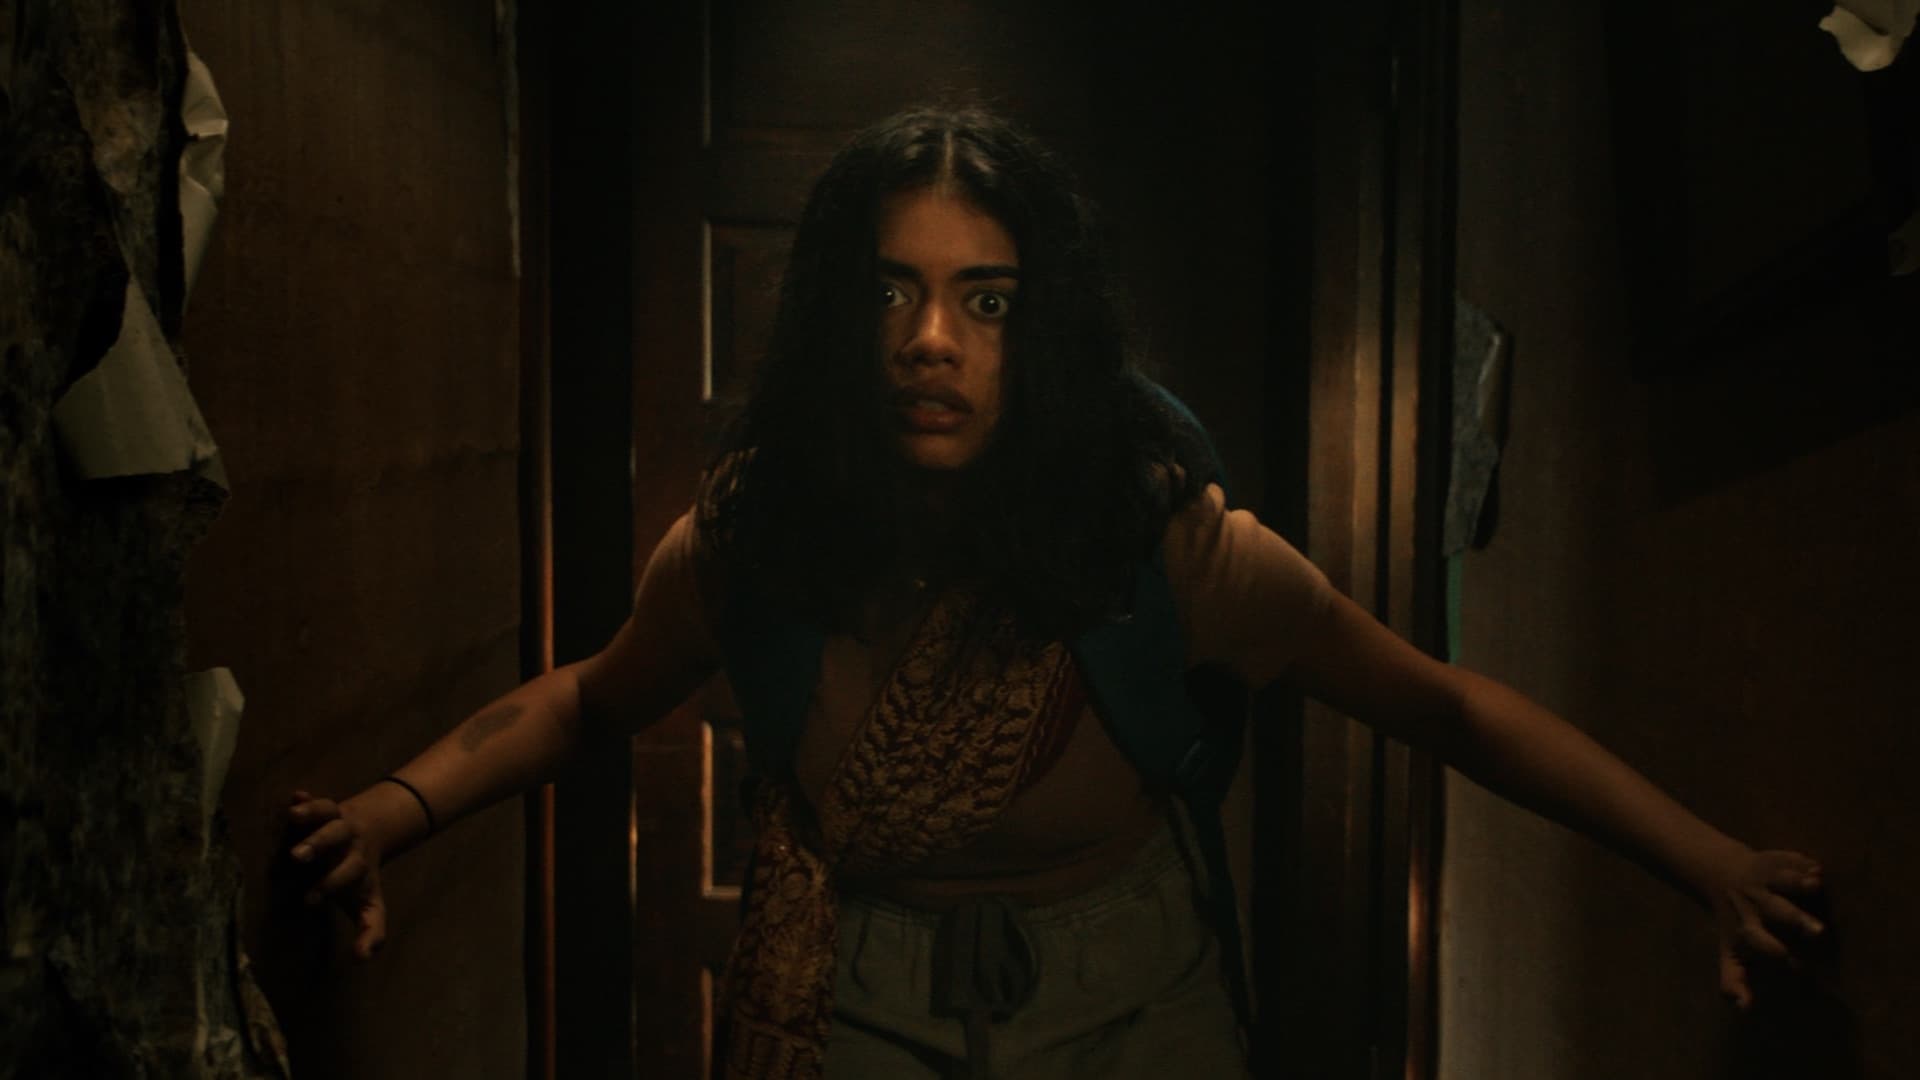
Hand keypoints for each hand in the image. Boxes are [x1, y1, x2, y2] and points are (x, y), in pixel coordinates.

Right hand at [287, 789, 388, 958]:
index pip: (347, 875)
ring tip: (293, 816)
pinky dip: (307, 799)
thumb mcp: (369, 904)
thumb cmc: (362, 877)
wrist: (376, 831)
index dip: (330, 886)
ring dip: (312, 814)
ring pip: (328, 812)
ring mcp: (337, 820)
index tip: (309, 900)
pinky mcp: (325, 808)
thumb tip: (362, 959)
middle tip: (296, 857)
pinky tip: (295, 796)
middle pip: (336, 838)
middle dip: (318, 845)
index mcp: (358, 864)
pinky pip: (318, 799)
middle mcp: (348, 840)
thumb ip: (370, 930)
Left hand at [1707, 847, 1824, 1009]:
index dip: (1776, 952)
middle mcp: (1755, 902)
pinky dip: (1800, 862)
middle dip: (1796, 919)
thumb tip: (1743, 1009)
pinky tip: (1816, 868)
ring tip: (1815, 884)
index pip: (1762, 942)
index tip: (1797, 964)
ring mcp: (1763, 879)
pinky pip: (1787, 858)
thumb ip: (1733, 979)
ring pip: (1781, 880)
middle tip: (1819, 932)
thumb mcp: (1728, 950)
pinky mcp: (1771, 859)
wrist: (1717, 874)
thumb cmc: (1733, 921)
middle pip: (1776, 911)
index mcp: (1747, 927)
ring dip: (1796, 882)